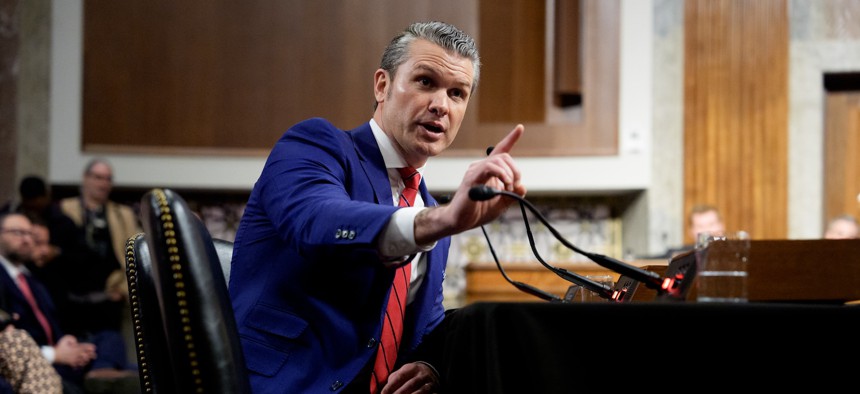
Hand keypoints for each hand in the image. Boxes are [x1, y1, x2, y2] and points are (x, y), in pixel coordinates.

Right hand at [53, 335, 96, 368]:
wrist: (53, 355)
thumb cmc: (59, 346)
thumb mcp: (65, 339)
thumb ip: (71, 338)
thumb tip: (76, 342)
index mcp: (74, 348)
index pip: (84, 347)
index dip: (90, 347)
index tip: (94, 347)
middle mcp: (75, 354)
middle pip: (85, 354)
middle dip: (91, 354)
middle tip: (95, 355)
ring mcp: (73, 359)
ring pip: (83, 360)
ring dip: (87, 359)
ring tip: (91, 359)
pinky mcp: (71, 363)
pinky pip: (78, 365)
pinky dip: (82, 364)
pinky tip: (84, 364)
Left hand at [381, 361, 439, 393]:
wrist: (431, 371)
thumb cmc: (411, 375)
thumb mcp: (403, 373)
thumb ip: (393, 380)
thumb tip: (384, 391)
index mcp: (411, 368)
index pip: (399, 377)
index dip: (391, 386)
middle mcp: (421, 374)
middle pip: (410, 384)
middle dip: (400, 393)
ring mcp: (429, 382)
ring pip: (421, 391)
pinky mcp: (435, 390)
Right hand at [414, 124, 526, 242]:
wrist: (460, 221)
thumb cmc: (477, 212)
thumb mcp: (500, 205)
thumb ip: (512, 195)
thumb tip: (522, 186)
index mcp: (488, 171)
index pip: (500, 150)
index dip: (511, 139)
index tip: (520, 128)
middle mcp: (481, 167)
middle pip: (504, 156)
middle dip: (515, 170)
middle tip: (515, 186)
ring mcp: (475, 171)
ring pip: (498, 160)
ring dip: (510, 174)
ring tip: (509, 188)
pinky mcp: (471, 178)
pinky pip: (489, 167)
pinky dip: (501, 174)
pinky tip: (505, 184)